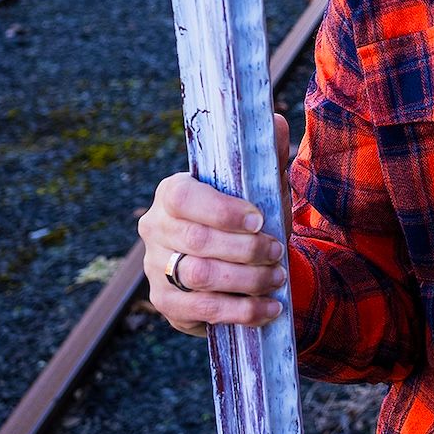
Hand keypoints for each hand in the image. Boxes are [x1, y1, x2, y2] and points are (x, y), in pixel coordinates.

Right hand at [138, 112, 292, 337]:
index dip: (222, 211)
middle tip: (278, 252)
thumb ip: (266, 155)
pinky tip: (268, 308)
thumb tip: (277, 122)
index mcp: (172, 192)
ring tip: (277, 277)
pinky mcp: (166, 303)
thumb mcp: (261, 186)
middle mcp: (155, 228)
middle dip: (245, 249)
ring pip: (199, 277)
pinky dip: (239, 312)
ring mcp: (155, 267)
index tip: (260, 220)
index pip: (184, 198)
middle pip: (196, 241)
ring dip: (246, 281)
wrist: (239, 262)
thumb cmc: (248, 217)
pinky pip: (200, 310)